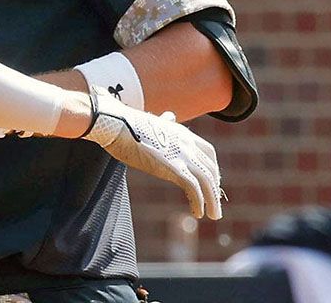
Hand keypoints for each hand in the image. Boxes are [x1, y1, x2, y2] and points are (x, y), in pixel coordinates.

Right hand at [82, 88, 222, 219]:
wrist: (115, 124)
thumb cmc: (126, 123)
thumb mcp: (152, 121)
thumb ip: (164, 122)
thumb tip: (170, 116)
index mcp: (182, 133)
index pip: (208, 152)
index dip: (212, 168)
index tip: (211, 182)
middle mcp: (187, 143)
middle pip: (210, 169)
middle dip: (214, 188)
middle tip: (213, 203)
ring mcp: (182, 155)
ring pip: (207, 181)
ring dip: (212, 200)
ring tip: (212, 215)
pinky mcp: (174, 168)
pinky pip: (194, 189)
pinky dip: (199, 202)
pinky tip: (198, 212)